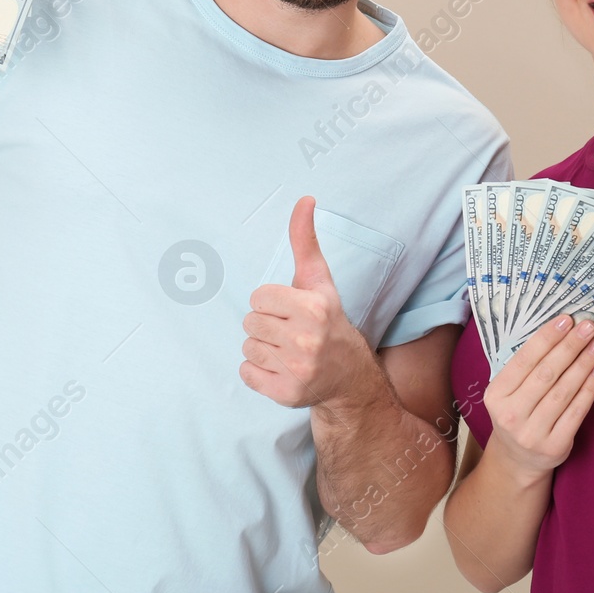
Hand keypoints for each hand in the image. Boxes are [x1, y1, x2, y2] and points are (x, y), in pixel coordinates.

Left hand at [240, 196, 372, 408]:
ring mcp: (298, 370)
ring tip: (288, 350)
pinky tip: (281, 369)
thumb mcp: (318, 279)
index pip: (259, 297)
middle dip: (266, 325)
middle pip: (250, 323)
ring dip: (263, 348)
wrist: (348, 375)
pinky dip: (258, 372)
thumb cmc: (327, 320)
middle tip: (290, 332)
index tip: (292, 310)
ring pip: (247, 347)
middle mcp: (308, 339)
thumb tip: (304, 198)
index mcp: (315, 307)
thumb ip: (305, 240)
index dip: (272, 302)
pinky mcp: (286, 394)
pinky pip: (245, 373)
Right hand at [481, 314, 593, 482]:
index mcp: (496, 395)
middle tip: (588, 327)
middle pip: (546, 374)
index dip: (547, 338)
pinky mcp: (555, 446)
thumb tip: (559, 332)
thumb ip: (525, 368)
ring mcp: (533, 433)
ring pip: (563, 391)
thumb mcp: (508, 393)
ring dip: (583, 364)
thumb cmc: (517, 414)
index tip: (566, 320)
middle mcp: (511, 415)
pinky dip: (589, 388)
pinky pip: (577, 411)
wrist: (517, 460)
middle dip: (570, 346)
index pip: (524, 360)